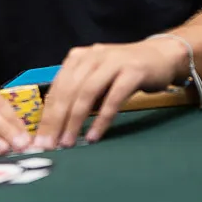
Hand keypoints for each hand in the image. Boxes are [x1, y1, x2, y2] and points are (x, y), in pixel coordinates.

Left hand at [36, 38, 185, 149]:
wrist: (161, 56)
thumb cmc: (123, 73)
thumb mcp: (96, 79)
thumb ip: (79, 95)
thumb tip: (56, 125)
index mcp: (78, 58)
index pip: (56, 89)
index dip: (46, 115)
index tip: (39, 139)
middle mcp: (92, 56)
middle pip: (68, 91)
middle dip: (56, 121)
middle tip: (49, 145)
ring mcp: (112, 62)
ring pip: (87, 93)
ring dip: (75, 121)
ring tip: (68, 143)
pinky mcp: (132, 71)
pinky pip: (113, 98)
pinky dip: (101, 119)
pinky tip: (94, 135)